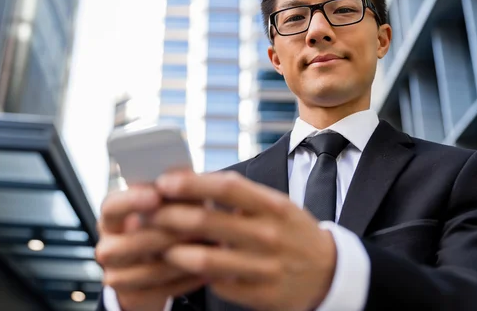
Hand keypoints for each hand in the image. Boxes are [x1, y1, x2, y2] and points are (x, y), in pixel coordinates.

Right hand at [95, 184, 205, 310]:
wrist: (152, 269)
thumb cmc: (163, 226)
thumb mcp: (167, 206)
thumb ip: (175, 192)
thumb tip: (188, 174)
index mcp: (112, 216)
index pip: (112, 206)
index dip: (132, 201)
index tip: (156, 196)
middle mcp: (107, 245)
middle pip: (128, 243)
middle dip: (165, 235)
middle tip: (196, 227)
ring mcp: (115, 274)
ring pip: (145, 270)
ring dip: (179, 259)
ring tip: (208, 249)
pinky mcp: (130, 296)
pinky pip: (159, 291)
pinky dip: (185, 280)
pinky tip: (206, 270)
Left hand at [150, 171, 336, 310]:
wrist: (328, 272)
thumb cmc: (292, 231)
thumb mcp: (275, 205)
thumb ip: (239, 195)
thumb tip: (192, 181)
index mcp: (272, 206)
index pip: (227, 188)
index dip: (192, 184)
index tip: (164, 182)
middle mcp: (270, 234)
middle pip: (209, 222)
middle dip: (170, 217)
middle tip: (147, 214)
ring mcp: (266, 267)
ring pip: (208, 260)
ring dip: (175, 252)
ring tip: (158, 245)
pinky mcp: (262, 294)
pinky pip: (220, 285)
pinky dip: (199, 276)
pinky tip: (186, 269)